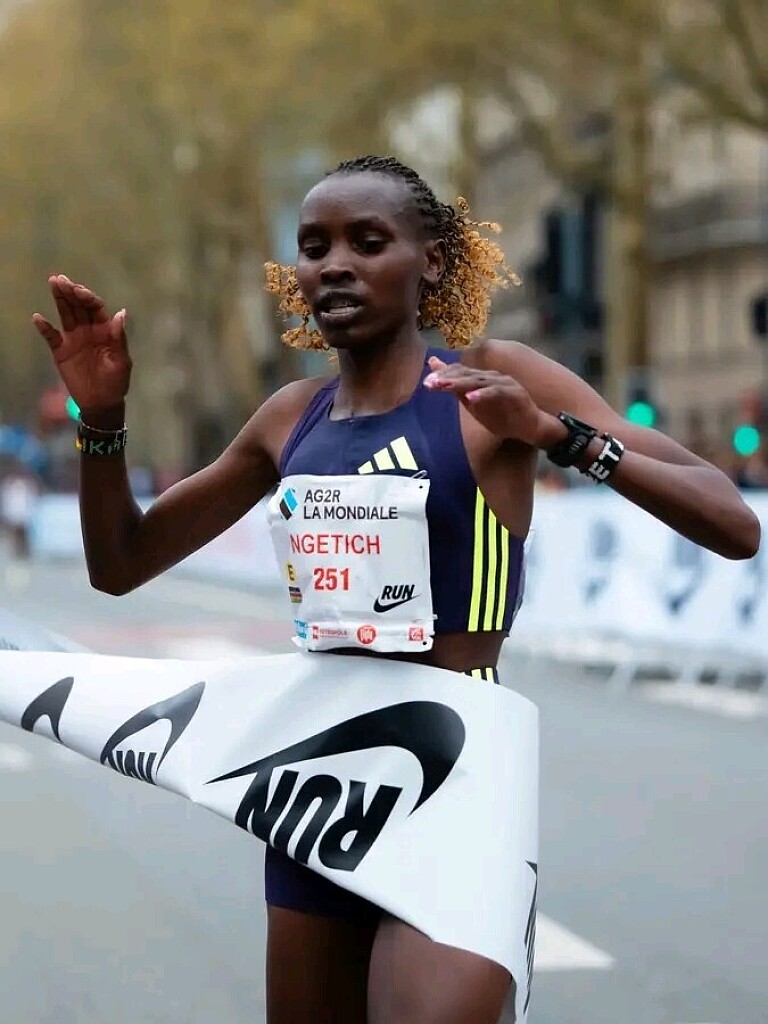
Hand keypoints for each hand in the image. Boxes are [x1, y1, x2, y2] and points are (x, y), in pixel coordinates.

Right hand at [32, 275, 131, 415]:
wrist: (101, 403)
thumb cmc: (116, 382)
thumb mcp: (121, 361)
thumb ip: (119, 337)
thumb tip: (121, 313)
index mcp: (105, 330)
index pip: (95, 307)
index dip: (87, 297)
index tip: (78, 290)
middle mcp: (89, 330)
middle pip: (78, 306)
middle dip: (71, 292)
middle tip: (60, 279)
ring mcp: (74, 339)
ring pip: (66, 314)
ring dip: (60, 299)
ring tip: (53, 284)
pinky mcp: (61, 350)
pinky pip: (51, 336)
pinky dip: (44, 327)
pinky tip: (38, 318)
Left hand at [424, 356, 560, 448]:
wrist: (529, 428)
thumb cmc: (502, 416)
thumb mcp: (475, 405)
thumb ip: (457, 390)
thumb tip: (438, 377)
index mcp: (482, 378)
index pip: (459, 372)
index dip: (443, 375)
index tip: (426, 383)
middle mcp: (492, 376)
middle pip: (467, 374)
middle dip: (447, 377)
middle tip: (430, 382)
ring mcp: (504, 383)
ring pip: (479, 380)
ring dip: (461, 383)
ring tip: (444, 386)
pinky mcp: (514, 392)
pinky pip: (496, 392)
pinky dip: (483, 394)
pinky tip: (470, 398)